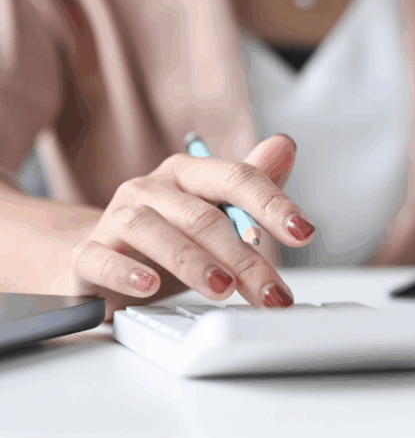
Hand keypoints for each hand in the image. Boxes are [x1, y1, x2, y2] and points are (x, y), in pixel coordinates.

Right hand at [68, 134, 315, 319]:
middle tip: (271, 290)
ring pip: (154, 231)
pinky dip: (126, 273)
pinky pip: (102, 259)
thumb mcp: (214, 211)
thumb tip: (285, 147)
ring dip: (193, 262)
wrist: (98, 258)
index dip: (273, 203)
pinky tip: (150, 286)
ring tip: (223, 288)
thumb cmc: (166, 235)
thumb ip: (252, 186)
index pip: (237, 178)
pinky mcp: (86, 255)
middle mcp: (152, 189)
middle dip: (244, 257)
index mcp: (188, 174)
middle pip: (204, 217)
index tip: (303, 232)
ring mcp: (117, 219)